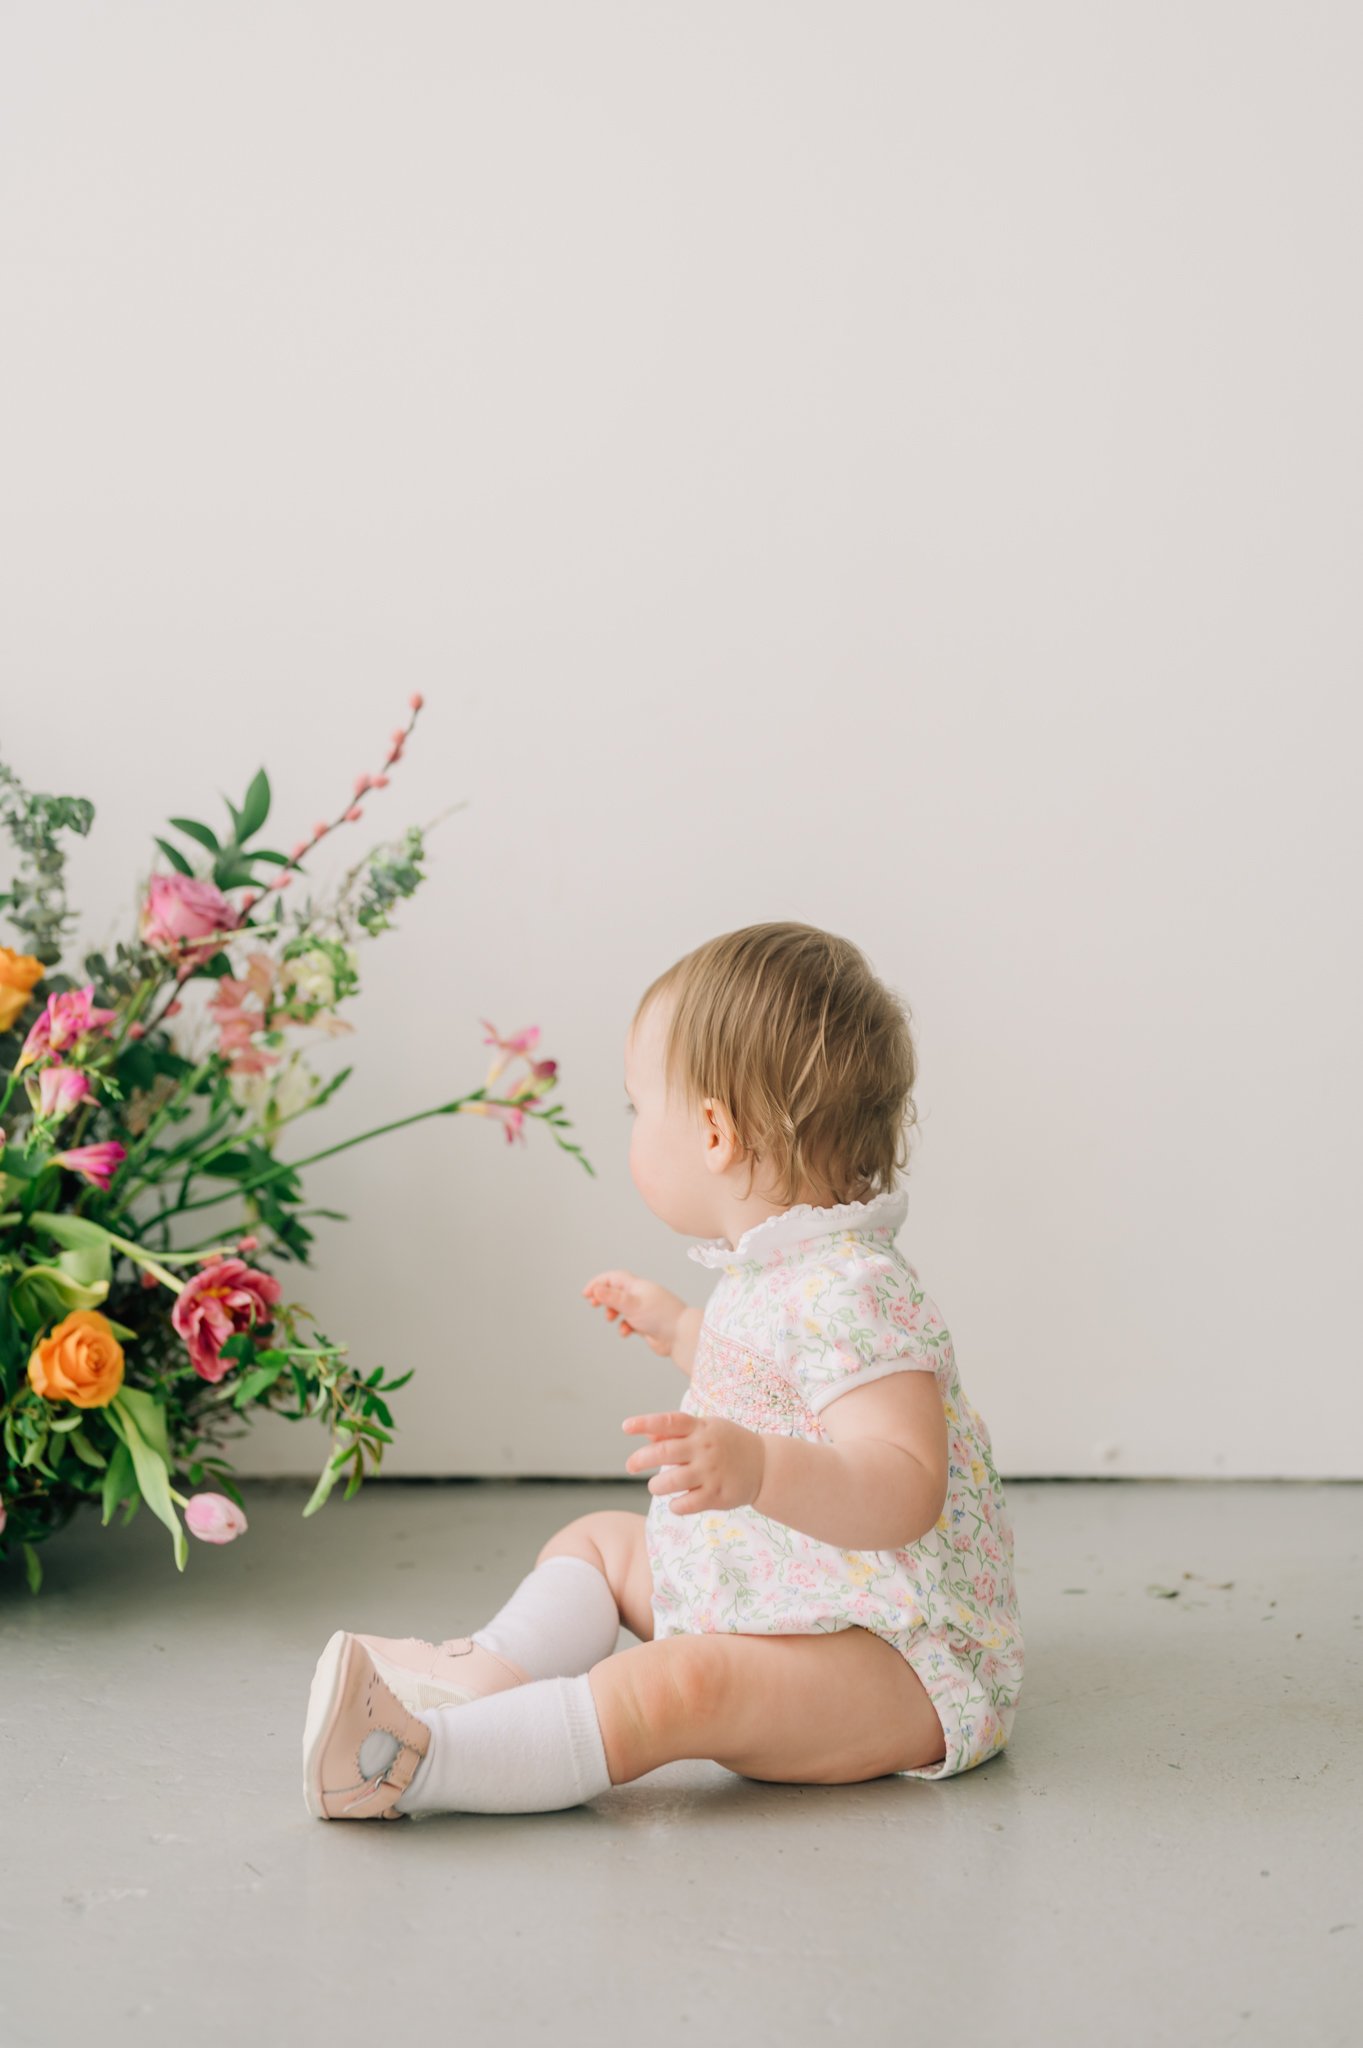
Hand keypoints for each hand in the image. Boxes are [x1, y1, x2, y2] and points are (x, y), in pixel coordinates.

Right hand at [581, 1271, 686, 1357]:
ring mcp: (643, 1310)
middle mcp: (640, 1296)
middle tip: (593, 1304)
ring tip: (610, 1318)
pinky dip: (624, 1326)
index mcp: (638, 1286)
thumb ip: (613, 1298)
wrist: (680, 1336)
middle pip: (616, 1291)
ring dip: (612, 1312)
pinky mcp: (646, 1324)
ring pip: (622, 1308)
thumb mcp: (632, 1305)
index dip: (598, 1283)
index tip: (586, 1294)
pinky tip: (626, 1332)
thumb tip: (596, 1289)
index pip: (614, 1278)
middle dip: (603, 1297)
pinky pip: (629, 1322)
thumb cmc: (660, 1316)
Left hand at [621, 1410, 765, 1515]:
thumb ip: (677, 1432)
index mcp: (701, 1428)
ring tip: (656, 1486)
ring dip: (656, 1486)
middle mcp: (705, 1448)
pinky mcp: (717, 1494)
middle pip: (664, 1452)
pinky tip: (676, 1502)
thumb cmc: (727, 1444)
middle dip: (641, 1459)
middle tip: (630, 1465)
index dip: (645, 1423)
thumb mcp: (706, 1429)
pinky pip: (686, 1504)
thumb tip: (647, 1436)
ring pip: (671, 1481)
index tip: (625, 1427)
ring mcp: (711, 1472)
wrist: (765, 1465)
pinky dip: (675, 1505)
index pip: (670, 1421)